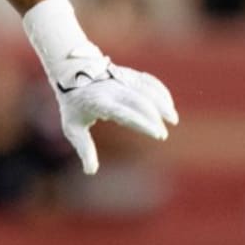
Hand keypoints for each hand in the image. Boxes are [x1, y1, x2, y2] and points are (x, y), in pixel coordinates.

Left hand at [23, 0, 177, 174]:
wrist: (72, 73)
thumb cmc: (73, 105)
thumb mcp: (72, 128)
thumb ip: (84, 148)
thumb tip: (90, 171)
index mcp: (99, 102)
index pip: (124, 112)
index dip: (142, 122)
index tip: (157, 134)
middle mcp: (112, 89)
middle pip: (139, 101)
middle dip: (154, 117)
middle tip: (162, 134)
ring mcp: (121, 79)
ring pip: (147, 89)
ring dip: (162, 103)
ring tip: (172, 120)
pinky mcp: (128, 74)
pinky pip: (149, 81)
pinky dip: (161, 92)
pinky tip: (168, 105)